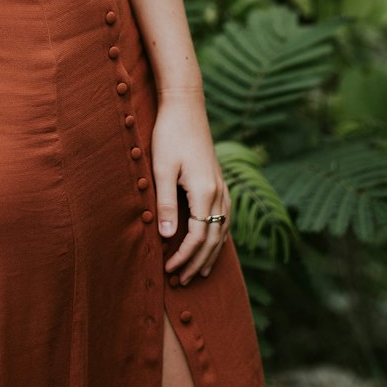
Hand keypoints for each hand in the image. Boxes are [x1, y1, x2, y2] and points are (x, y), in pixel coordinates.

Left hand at [151, 94, 230, 285]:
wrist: (185, 106)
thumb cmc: (169, 134)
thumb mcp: (161, 168)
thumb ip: (166, 203)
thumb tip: (169, 237)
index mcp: (205, 191)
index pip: (199, 236)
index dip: (184, 256)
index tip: (169, 270)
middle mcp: (219, 192)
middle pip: (214, 238)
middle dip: (196, 261)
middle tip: (179, 280)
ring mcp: (222, 186)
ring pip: (223, 230)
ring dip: (210, 253)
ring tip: (197, 271)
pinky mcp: (219, 181)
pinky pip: (224, 217)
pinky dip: (218, 236)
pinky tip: (212, 243)